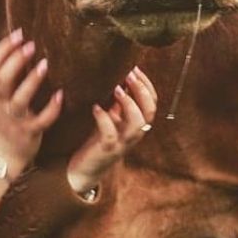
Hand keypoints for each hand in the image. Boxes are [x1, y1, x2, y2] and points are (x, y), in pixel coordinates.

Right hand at [0, 29, 62, 192]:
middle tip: (30, 45)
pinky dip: (51, 109)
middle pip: (2, 79)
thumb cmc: (1, 124)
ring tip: (45, 64)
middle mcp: (1, 104)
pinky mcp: (29, 133)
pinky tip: (60, 96)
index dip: (3, 48)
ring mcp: (15, 119)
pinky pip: (40, 120)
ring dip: (32, 81)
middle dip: (15, 61)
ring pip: (20, 98)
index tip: (18, 33)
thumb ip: (4, 80)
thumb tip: (17, 51)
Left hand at [67, 66, 156, 194]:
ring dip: (129, 103)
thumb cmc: (99, 139)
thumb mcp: (112, 117)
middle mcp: (134, 134)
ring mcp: (122, 143)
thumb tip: (122, 75)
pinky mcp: (107, 150)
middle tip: (129, 74)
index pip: (152, 102)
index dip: (147, 85)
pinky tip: (96, 108)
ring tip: (117, 88)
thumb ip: (119, 102)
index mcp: (137, 123)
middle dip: (142, 90)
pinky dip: (104, 119)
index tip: (135, 68)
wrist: (85, 169)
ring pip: (138, 124)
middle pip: (149, 112)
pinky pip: (110, 135)